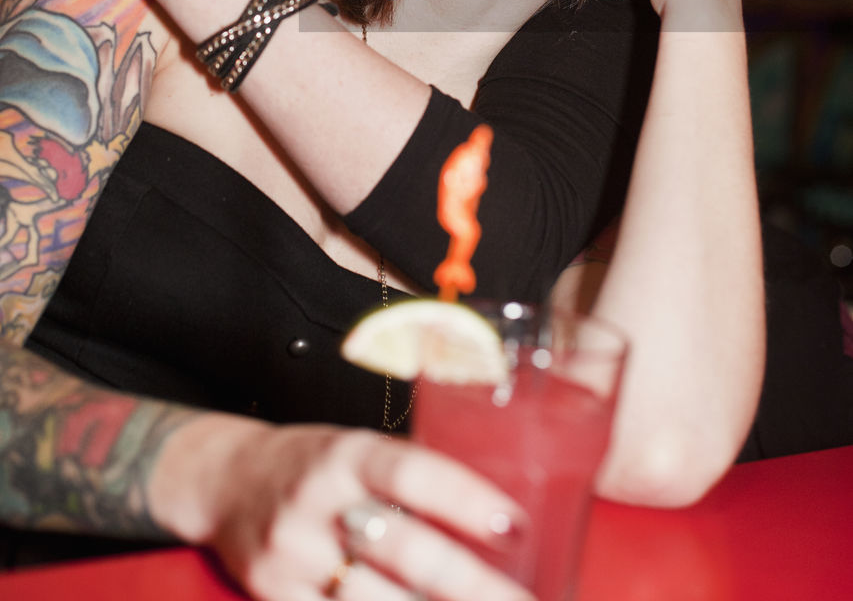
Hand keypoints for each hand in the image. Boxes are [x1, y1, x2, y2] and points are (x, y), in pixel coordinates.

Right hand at [160, 419, 532, 600]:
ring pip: (373, 600)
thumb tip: (491, 511)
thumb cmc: (313, 464)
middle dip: (472, 585)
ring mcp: (292, 552)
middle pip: (405, 550)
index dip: (467, 500)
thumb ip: (410, 476)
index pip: (414, 472)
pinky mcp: (273, 593)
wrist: (227, 480)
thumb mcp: (358, 449)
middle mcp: (319, 499)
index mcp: (347, 452)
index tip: (515, 527)